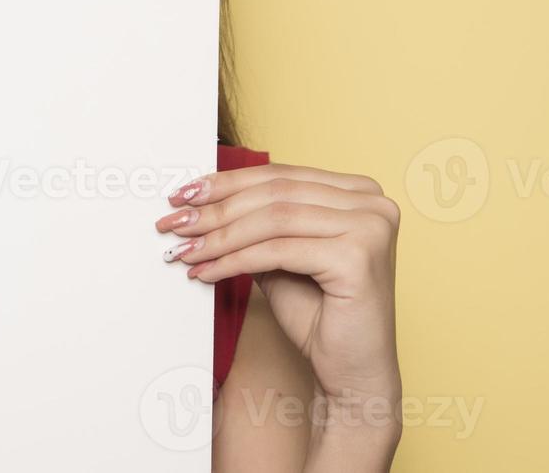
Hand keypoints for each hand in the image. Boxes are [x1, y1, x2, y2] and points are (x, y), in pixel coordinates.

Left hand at [157, 163, 400, 444]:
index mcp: (360, 192)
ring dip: (219, 235)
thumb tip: (202, 200)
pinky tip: (207, 271)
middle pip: (275, 193)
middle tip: (175, 221)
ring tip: (185, 249)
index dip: (228, 183)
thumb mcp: (282, 255)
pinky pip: (277, 251)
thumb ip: (257, 223)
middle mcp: (373, 203)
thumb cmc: (321, 315)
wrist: (353, 372)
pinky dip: (234, 260)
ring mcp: (371, 228)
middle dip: (217, 208)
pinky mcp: (357, 257)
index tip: (185, 193)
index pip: (281, 176)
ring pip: (273, 220)